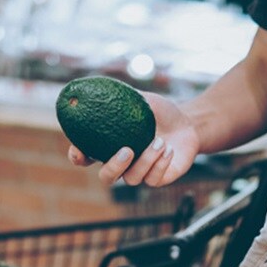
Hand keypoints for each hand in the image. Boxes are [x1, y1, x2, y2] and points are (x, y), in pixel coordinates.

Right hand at [67, 92, 199, 186]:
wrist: (188, 123)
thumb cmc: (160, 112)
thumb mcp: (141, 99)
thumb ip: (121, 97)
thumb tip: (97, 87)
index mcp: (110, 146)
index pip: (86, 156)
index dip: (78, 157)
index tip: (78, 153)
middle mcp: (122, 163)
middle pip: (106, 177)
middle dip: (113, 167)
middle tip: (127, 150)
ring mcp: (139, 173)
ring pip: (132, 179)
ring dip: (146, 160)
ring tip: (160, 141)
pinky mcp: (157, 179)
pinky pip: (153, 180)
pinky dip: (160, 164)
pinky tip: (169, 150)